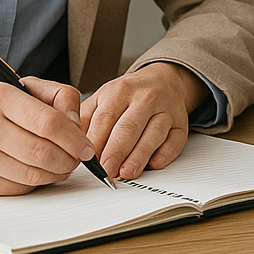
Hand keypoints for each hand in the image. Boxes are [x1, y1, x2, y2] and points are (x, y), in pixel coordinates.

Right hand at [0, 77, 92, 194]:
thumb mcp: (23, 89)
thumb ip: (59, 98)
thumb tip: (77, 126)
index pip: (47, 122)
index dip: (74, 138)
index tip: (86, 147)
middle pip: (41, 152)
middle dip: (68, 160)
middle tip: (77, 159)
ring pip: (31, 174)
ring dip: (56, 174)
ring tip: (62, 166)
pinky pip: (17, 188)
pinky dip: (36, 183)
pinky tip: (38, 172)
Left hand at [81, 62, 209, 179]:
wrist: (163, 80)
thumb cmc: (129, 95)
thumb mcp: (103, 98)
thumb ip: (86, 119)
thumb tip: (73, 146)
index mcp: (120, 91)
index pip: (105, 119)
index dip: (97, 142)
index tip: (89, 161)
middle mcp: (145, 98)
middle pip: (129, 127)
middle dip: (117, 151)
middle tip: (107, 170)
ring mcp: (165, 110)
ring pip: (153, 134)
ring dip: (140, 155)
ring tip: (127, 172)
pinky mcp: (181, 123)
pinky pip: (175, 140)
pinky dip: (166, 153)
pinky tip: (155, 163)